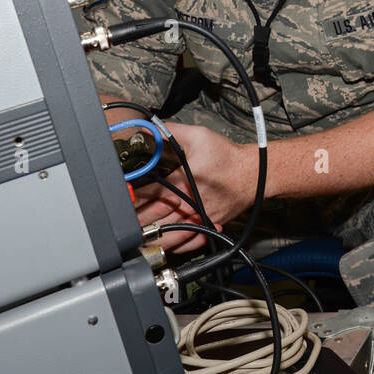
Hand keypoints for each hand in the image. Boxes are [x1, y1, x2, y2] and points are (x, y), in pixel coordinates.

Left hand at [130, 122, 260, 251]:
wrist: (255, 173)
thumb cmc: (228, 157)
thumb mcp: (199, 136)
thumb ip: (170, 132)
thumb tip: (148, 128)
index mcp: (180, 182)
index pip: (145, 193)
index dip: (128, 195)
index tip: (118, 196)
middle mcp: (187, 204)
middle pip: (152, 219)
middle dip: (134, 220)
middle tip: (120, 221)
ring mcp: (198, 218)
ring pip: (167, 235)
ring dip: (150, 237)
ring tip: (135, 237)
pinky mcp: (208, 225)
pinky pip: (188, 242)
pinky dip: (174, 245)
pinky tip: (164, 242)